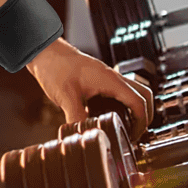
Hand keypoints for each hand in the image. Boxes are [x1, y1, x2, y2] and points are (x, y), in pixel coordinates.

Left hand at [26, 37, 154, 137]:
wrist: (43, 51)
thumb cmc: (54, 66)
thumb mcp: (65, 96)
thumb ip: (77, 118)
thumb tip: (83, 136)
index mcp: (110, 80)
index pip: (139, 102)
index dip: (141, 122)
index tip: (134, 136)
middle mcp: (111, 77)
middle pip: (143, 95)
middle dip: (145, 115)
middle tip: (136, 132)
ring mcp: (105, 76)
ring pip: (131, 92)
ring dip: (133, 108)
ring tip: (125, 127)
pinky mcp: (96, 78)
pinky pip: (117, 91)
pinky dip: (119, 103)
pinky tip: (106, 115)